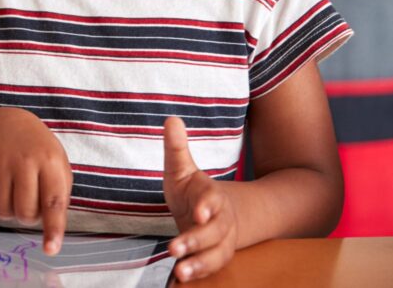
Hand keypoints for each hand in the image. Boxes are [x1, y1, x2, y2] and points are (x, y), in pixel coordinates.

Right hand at [0, 108, 71, 254]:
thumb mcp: (58, 166)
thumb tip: (52, 235)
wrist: (7, 124)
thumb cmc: (39, 153)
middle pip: (25, 213)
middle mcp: (24, 160)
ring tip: (14, 192)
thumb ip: (58, 197)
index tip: (51, 249)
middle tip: (29, 201)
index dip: (53, 228)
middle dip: (28, 216)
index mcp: (50, 161)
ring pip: (2, 212)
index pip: (53, 202)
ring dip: (9, 211)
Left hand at [163, 117, 237, 282]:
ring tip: (180, 269)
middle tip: (174, 247)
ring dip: (199, 262)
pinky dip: (200, 273)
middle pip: (213, 232)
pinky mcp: (215, 257)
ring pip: (216, 254)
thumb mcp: (181, 169)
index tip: (198, 213)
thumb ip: (175, 149)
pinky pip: (212, 267)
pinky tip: (182, 278)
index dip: (206, 206)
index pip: (211, 200)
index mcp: (211, 196)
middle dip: (195, 240)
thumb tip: (171, 119)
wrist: (215, 214)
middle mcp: (220, 220)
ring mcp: (220, 241)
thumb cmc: (192, 191)